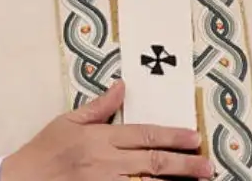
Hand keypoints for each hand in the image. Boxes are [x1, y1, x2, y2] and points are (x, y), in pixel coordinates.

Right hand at [0, 80, 213, 180]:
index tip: (195, 137)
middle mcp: (106, 163)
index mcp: (100, 138)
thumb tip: (123, 87)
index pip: (146, 135)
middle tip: (208, 166)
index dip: (174, 136)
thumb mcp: (68, 121)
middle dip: (185, 165)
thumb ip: (100, 106)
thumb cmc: (43, 151)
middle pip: (154, 163)